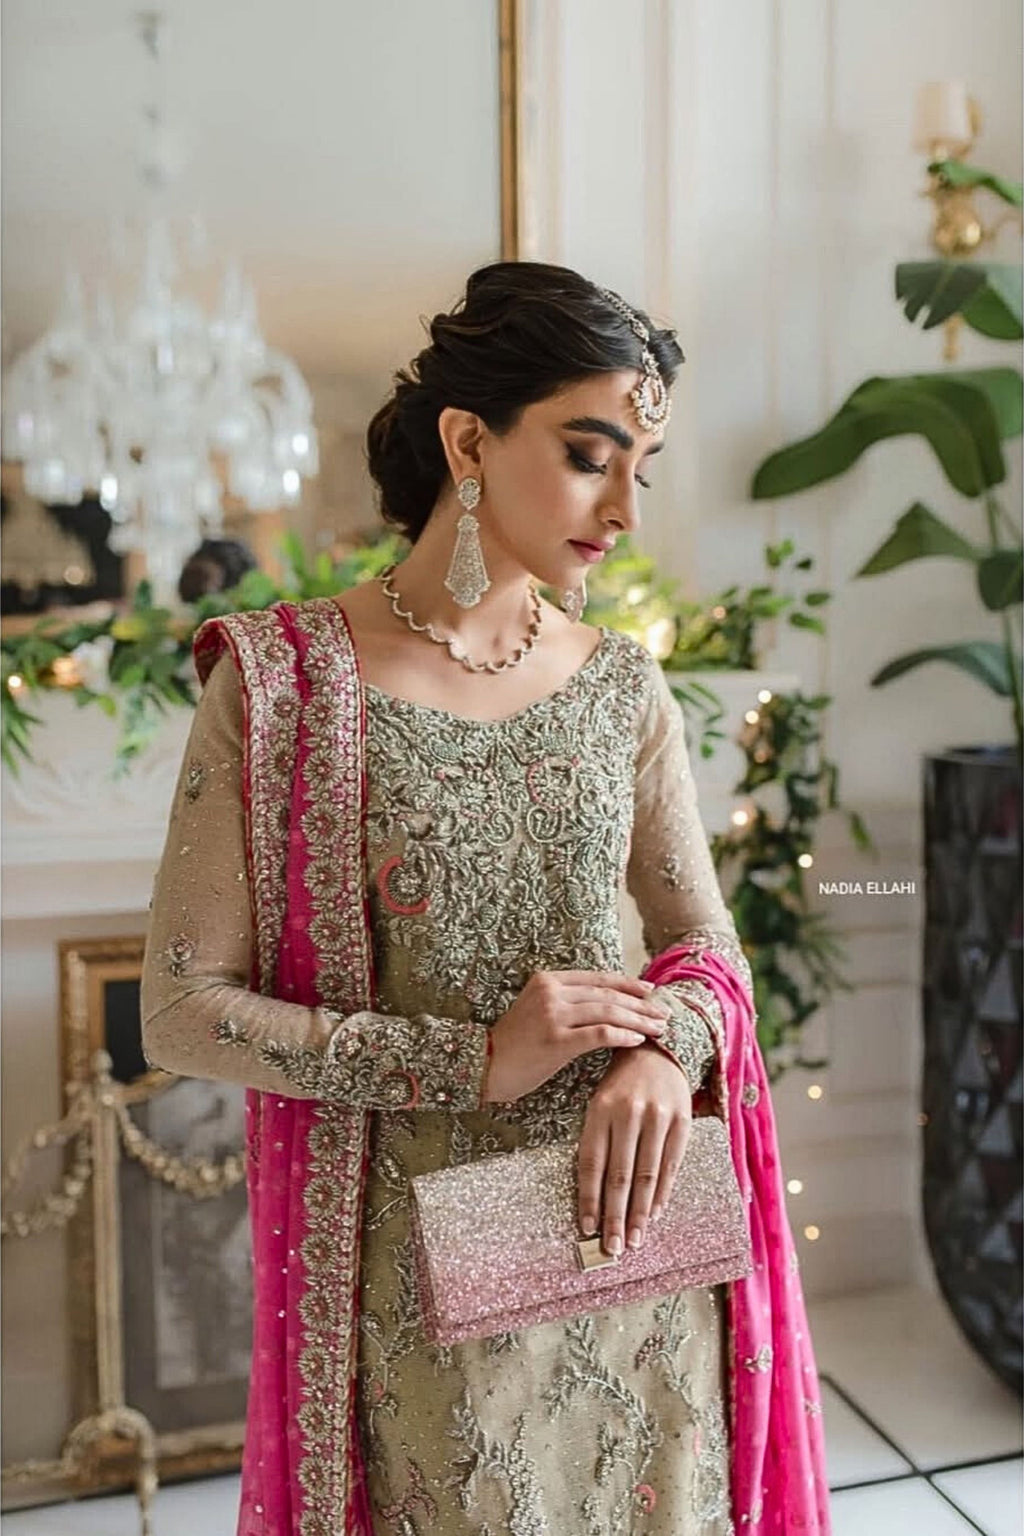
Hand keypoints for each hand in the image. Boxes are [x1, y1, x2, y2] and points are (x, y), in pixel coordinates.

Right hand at [481, 970, 672, 1103]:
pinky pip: (598, 1034)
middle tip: (663, 1013)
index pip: (598, 978)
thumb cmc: (513, 1043)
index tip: (651, 991)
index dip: (628, 984)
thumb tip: (606, 1004)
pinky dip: (622, 1035)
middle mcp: (551, 992)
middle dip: (640, 1004)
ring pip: (608, 1012)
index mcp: (547, 980)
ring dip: (638, 1020)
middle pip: (607, 994)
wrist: (483, 1064)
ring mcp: (553, 1015)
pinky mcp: (556, 1040)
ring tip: (658, 1029)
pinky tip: (637, 1040)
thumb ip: (566, 1002)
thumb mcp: (536, 1011)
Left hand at [576, 1042, 692, 1257]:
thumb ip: (597, 1143)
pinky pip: (671, 1165)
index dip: (589, 1198)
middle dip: (615, 1216)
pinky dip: (662, 1193)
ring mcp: (657, 1117)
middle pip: (620, 1175)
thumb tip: (593, 1196)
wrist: (657, 1050)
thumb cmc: (620, 1085)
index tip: (586, 1228)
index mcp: (601, 1109)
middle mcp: (628, 1113)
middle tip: (612, 1248)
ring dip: (640, 1213)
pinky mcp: (682, 1121)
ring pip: (647, 1175)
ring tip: (635, 1240)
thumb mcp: (599, 1104)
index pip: (592, 1163)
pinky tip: (654, 1214)